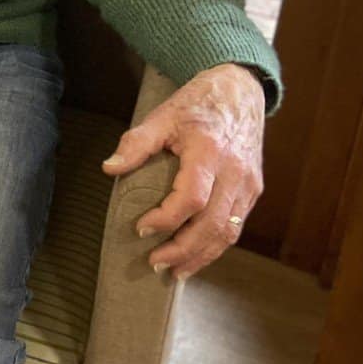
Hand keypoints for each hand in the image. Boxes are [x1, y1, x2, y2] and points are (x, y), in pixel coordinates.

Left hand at [103, 63, 265, 280]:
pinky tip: (195, 258)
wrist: (240, 91)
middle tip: (154, 263)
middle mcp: (235, 172)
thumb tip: (109, 168)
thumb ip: (136, 143)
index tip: (141, 229)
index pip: (192, 197)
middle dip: (183, 250)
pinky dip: (216, 246)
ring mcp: (248, 184)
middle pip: (213, 223)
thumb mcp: (162, 115)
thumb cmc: (197, 104)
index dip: (166, 219)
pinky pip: (236, 226)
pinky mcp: (253, 190)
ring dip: (201, 256)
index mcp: (210, 152)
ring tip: (174, 272)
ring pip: (229, 231)